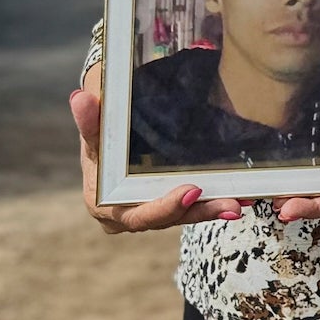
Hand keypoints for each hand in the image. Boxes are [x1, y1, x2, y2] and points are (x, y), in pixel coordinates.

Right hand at [69, 86, 243, 232]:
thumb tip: (80, 99)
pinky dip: (213, 203)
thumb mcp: (93, 129)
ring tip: (239, 202)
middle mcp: (127, 216)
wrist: (105, 142)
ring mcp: (148, 214)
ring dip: (212, 209)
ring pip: (183, 216)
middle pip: (166, 220)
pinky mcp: (166, 208)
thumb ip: (89, 119)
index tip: (191, 191)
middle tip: (229, 203)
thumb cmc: (98, 136)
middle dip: (199, 212)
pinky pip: (191, 209)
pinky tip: (240, 198)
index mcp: (104, 205)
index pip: (137, 215)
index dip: (164, 207)